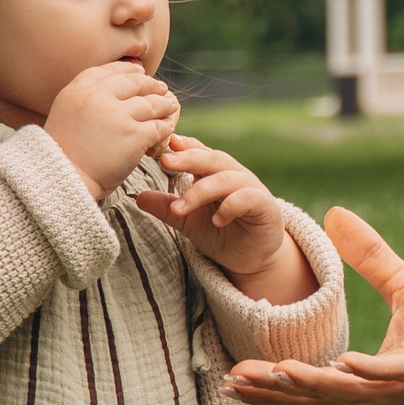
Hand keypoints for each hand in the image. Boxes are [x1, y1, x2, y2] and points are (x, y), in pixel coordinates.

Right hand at [43, 62, 178, 200]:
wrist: (64, 177)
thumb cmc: (63, 151)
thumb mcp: (65, 112)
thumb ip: (86, 98)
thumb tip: (113, 87)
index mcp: (78, 89)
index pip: (109, 70)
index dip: (129, 70)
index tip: (141, 72)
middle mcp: (98, 97)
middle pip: (134, 83)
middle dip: (151, 85)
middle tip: (161, 88)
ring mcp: (118, 115)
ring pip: (151, 103)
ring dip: (164, 104)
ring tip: (170, 105)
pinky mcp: (134, 135)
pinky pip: (158, 126)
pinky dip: (166, 126)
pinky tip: (168, 127)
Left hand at [134, 134, 312, 300]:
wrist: (252, 259)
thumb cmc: (221, 233)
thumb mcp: (189, 221)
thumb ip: (167, 208)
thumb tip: (138, 197)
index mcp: (214, 173)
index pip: (198, 153)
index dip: (183, 147)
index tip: (164, 146)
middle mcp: (233, 175)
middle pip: (211, 159)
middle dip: (188, 158)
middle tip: (165, 162)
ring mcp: (251, 188)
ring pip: (226, 179)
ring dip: (201, 191)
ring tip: (180, 207)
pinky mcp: (265, 206)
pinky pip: (247, 198)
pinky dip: (231, 206)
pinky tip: (216, 220)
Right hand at [224, 206, 403, 404]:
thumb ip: (370, 259)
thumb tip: (335, 215)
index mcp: (376, 375)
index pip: (317, 386)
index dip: (275, 384)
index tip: (232, 376)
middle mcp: (392, 390)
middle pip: (326, 398)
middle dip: (280, 391)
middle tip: (235, 381)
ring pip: (361, 393)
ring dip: (319, 385)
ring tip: (279, 375)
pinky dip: (378, 372)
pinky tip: (348, 366)